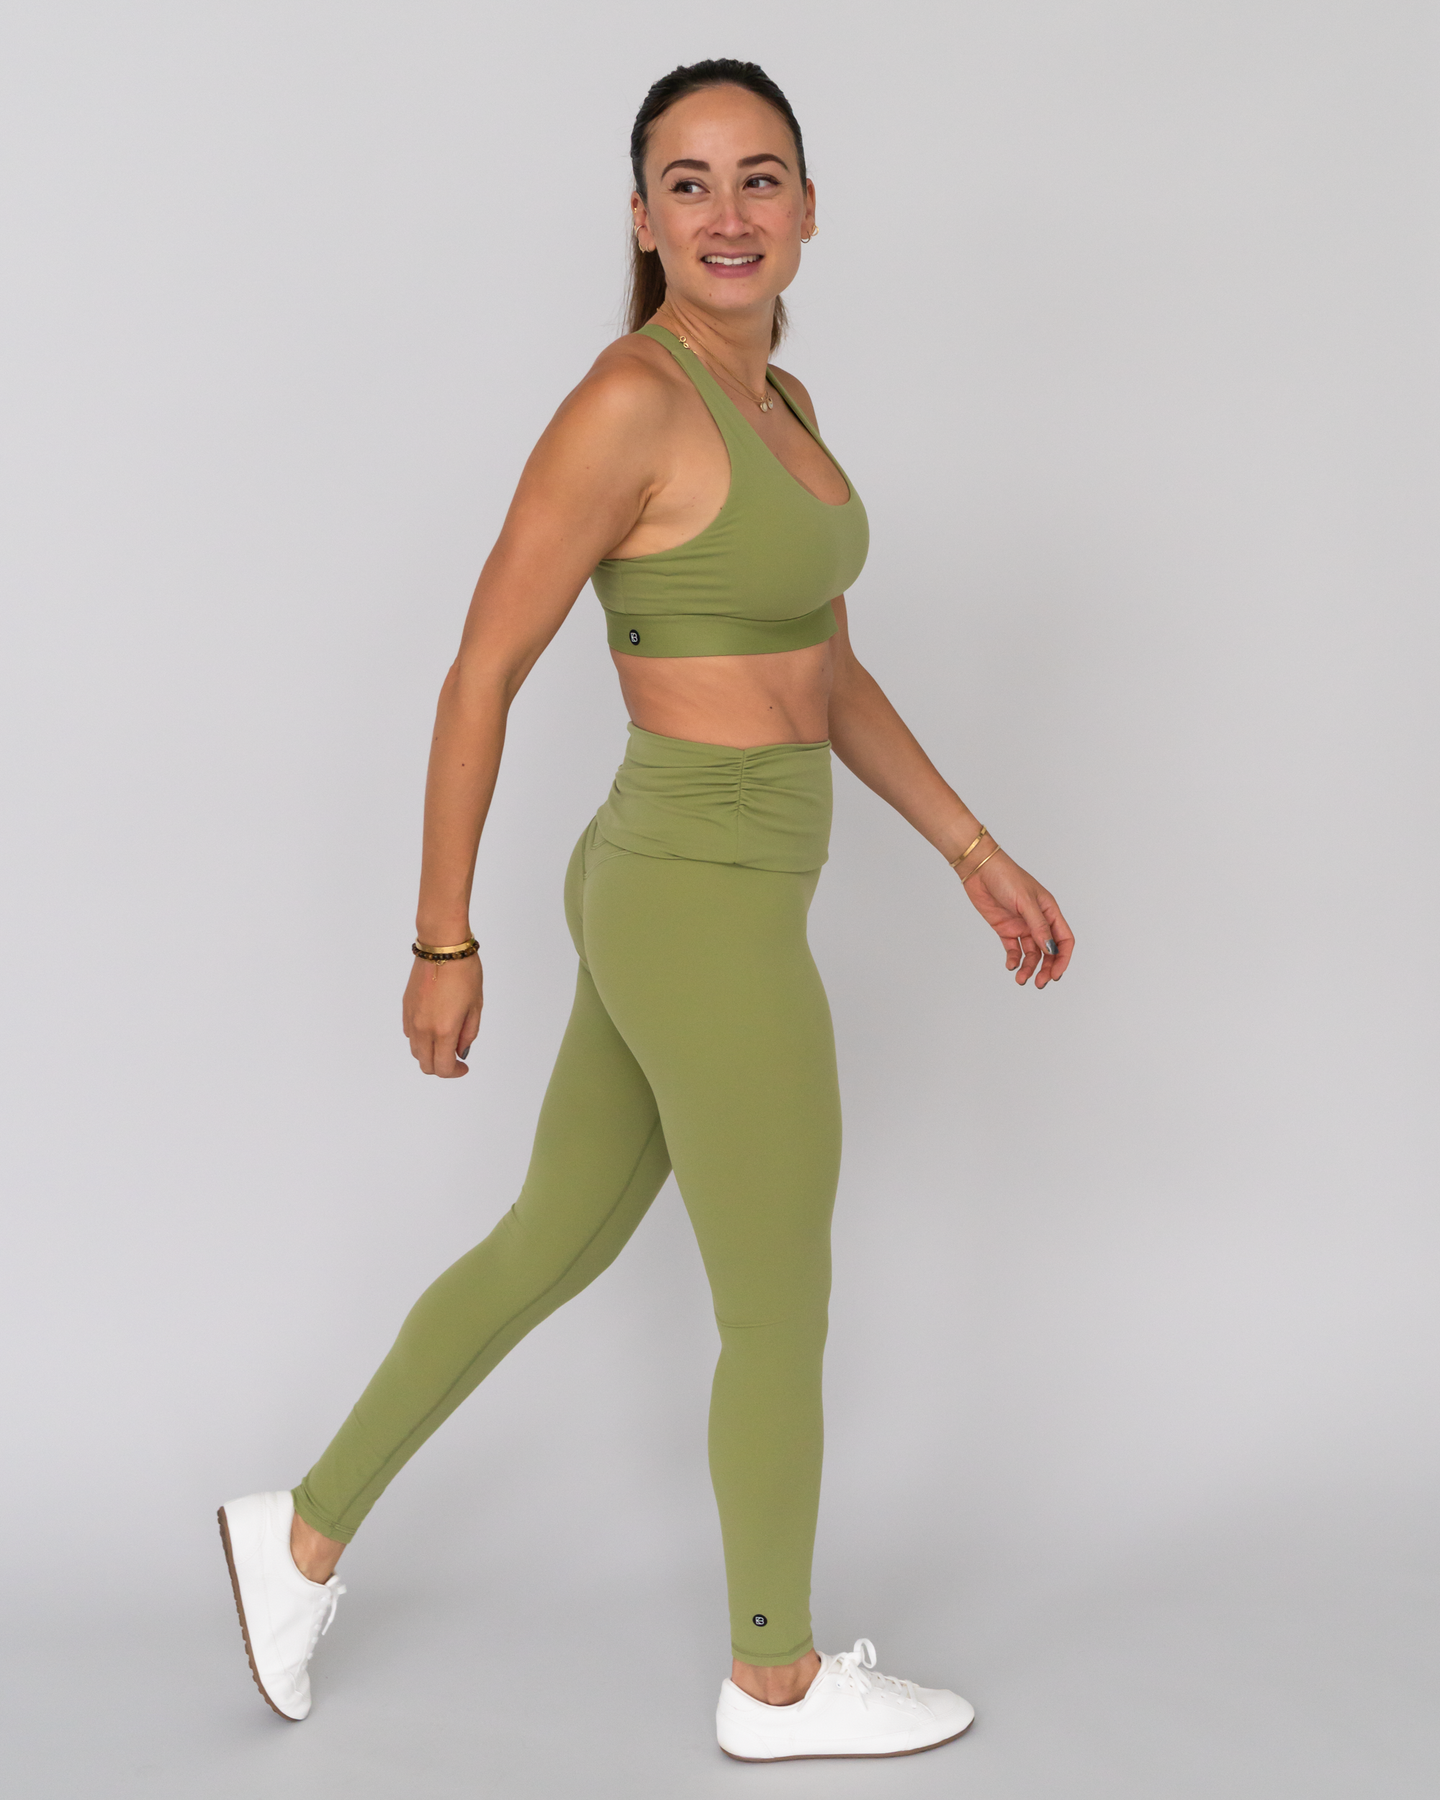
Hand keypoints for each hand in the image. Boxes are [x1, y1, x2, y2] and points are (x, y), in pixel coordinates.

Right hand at [402, 952, 482, 1075]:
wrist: (442, 947)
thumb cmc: (464, 972)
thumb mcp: (475, 1006)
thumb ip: (468, 1034)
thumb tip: (461, 1051)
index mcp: (444, 1030)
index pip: (443, 1067)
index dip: (455, 1072)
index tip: (464, 1066)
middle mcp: (423, 1028)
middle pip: (426, 1065)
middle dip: (442, 1067)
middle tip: (455, 1058)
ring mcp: (412, 1019)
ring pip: (416, 1051)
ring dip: (430, 1054)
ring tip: (446, 1041)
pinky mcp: (406, 1008)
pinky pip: (410, 1034)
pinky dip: (421, 1039)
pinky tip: (434, 1027)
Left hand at [957, 849, 1073, 988]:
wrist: (979, 870)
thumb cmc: (1006, 877)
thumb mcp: (1026, 902)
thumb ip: (1038, 926)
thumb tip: (1050, 949)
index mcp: (1050, 911)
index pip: (1064, 940)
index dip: (1062, 959)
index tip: (1055, 975)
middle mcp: (1038, 920)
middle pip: (1048, 951)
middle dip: (1046, 968)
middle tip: (1039, 983)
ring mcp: (1022, 925)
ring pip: (1031, 953)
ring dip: (1028, 967)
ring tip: (1020, 979)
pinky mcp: (1005, 929)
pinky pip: (1013, 949)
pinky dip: (1013, 959)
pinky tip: (1010, 965)